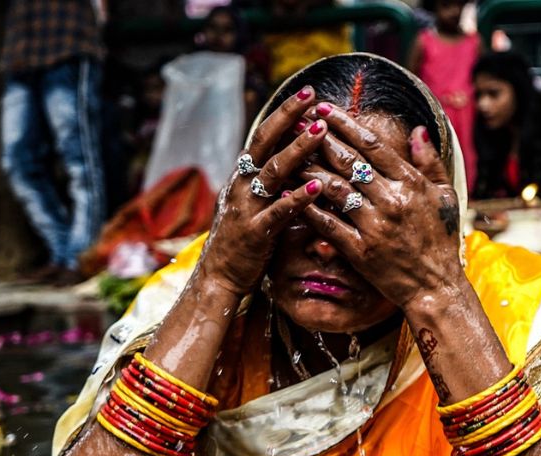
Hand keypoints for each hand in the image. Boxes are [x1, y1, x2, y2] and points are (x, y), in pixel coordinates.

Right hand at [197, 86, 327, 296]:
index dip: (284, 114)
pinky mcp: (256, 233)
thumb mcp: (256, 202)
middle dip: (288, 117)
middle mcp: (242, 185)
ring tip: (321, 131)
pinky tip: (317, 188)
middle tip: (312, 97)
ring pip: (273, 172)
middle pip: (264, 142)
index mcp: (244, 175)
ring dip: (298, 150)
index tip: (307, 94)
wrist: (220, 277)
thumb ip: (274, 181)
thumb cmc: (245, 239)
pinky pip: (278, 212)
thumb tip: (301, 155)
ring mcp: (248, 208)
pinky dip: (298, 199)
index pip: (263, 135)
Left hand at [298, 105, 463, 308]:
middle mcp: (391, 201)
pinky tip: (290, 193)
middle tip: (297, 121)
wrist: (435, 286)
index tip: (324, 109)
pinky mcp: (360, 250)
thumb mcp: (444, 196)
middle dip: (320, 139)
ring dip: (308, 168)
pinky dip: (307, 207)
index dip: (345, 125)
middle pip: (348, 162)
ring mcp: (374, 226)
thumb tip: (418, 130)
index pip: (372, 147)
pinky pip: (327, 224)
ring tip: (288, 153)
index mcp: (411, 184)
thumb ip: (430, 162)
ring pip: (333, 189)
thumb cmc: (440, 240)